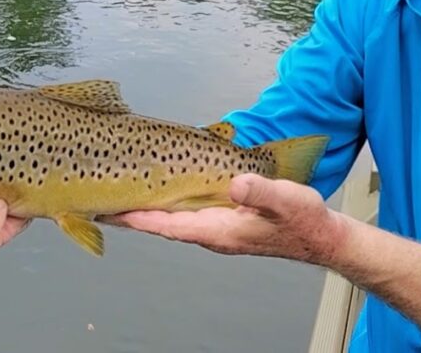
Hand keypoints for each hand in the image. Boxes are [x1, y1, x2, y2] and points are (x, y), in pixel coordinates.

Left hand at [104, 174, 345, 264]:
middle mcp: (212, 231)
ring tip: (118, 192)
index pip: (169, 225)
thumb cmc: (305, 221)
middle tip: (98, 200)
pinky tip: (159, 189)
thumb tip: (235, 183)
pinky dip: (167, 201)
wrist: (321, 236)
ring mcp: (216, 227)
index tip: (111, 210)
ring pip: (172, 217)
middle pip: (162, 222)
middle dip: (132, 212)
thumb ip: (260, 191)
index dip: (139, 217)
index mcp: (219, 230)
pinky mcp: (223, 219)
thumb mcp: (286, 200)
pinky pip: (186, 211)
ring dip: (147, 206)